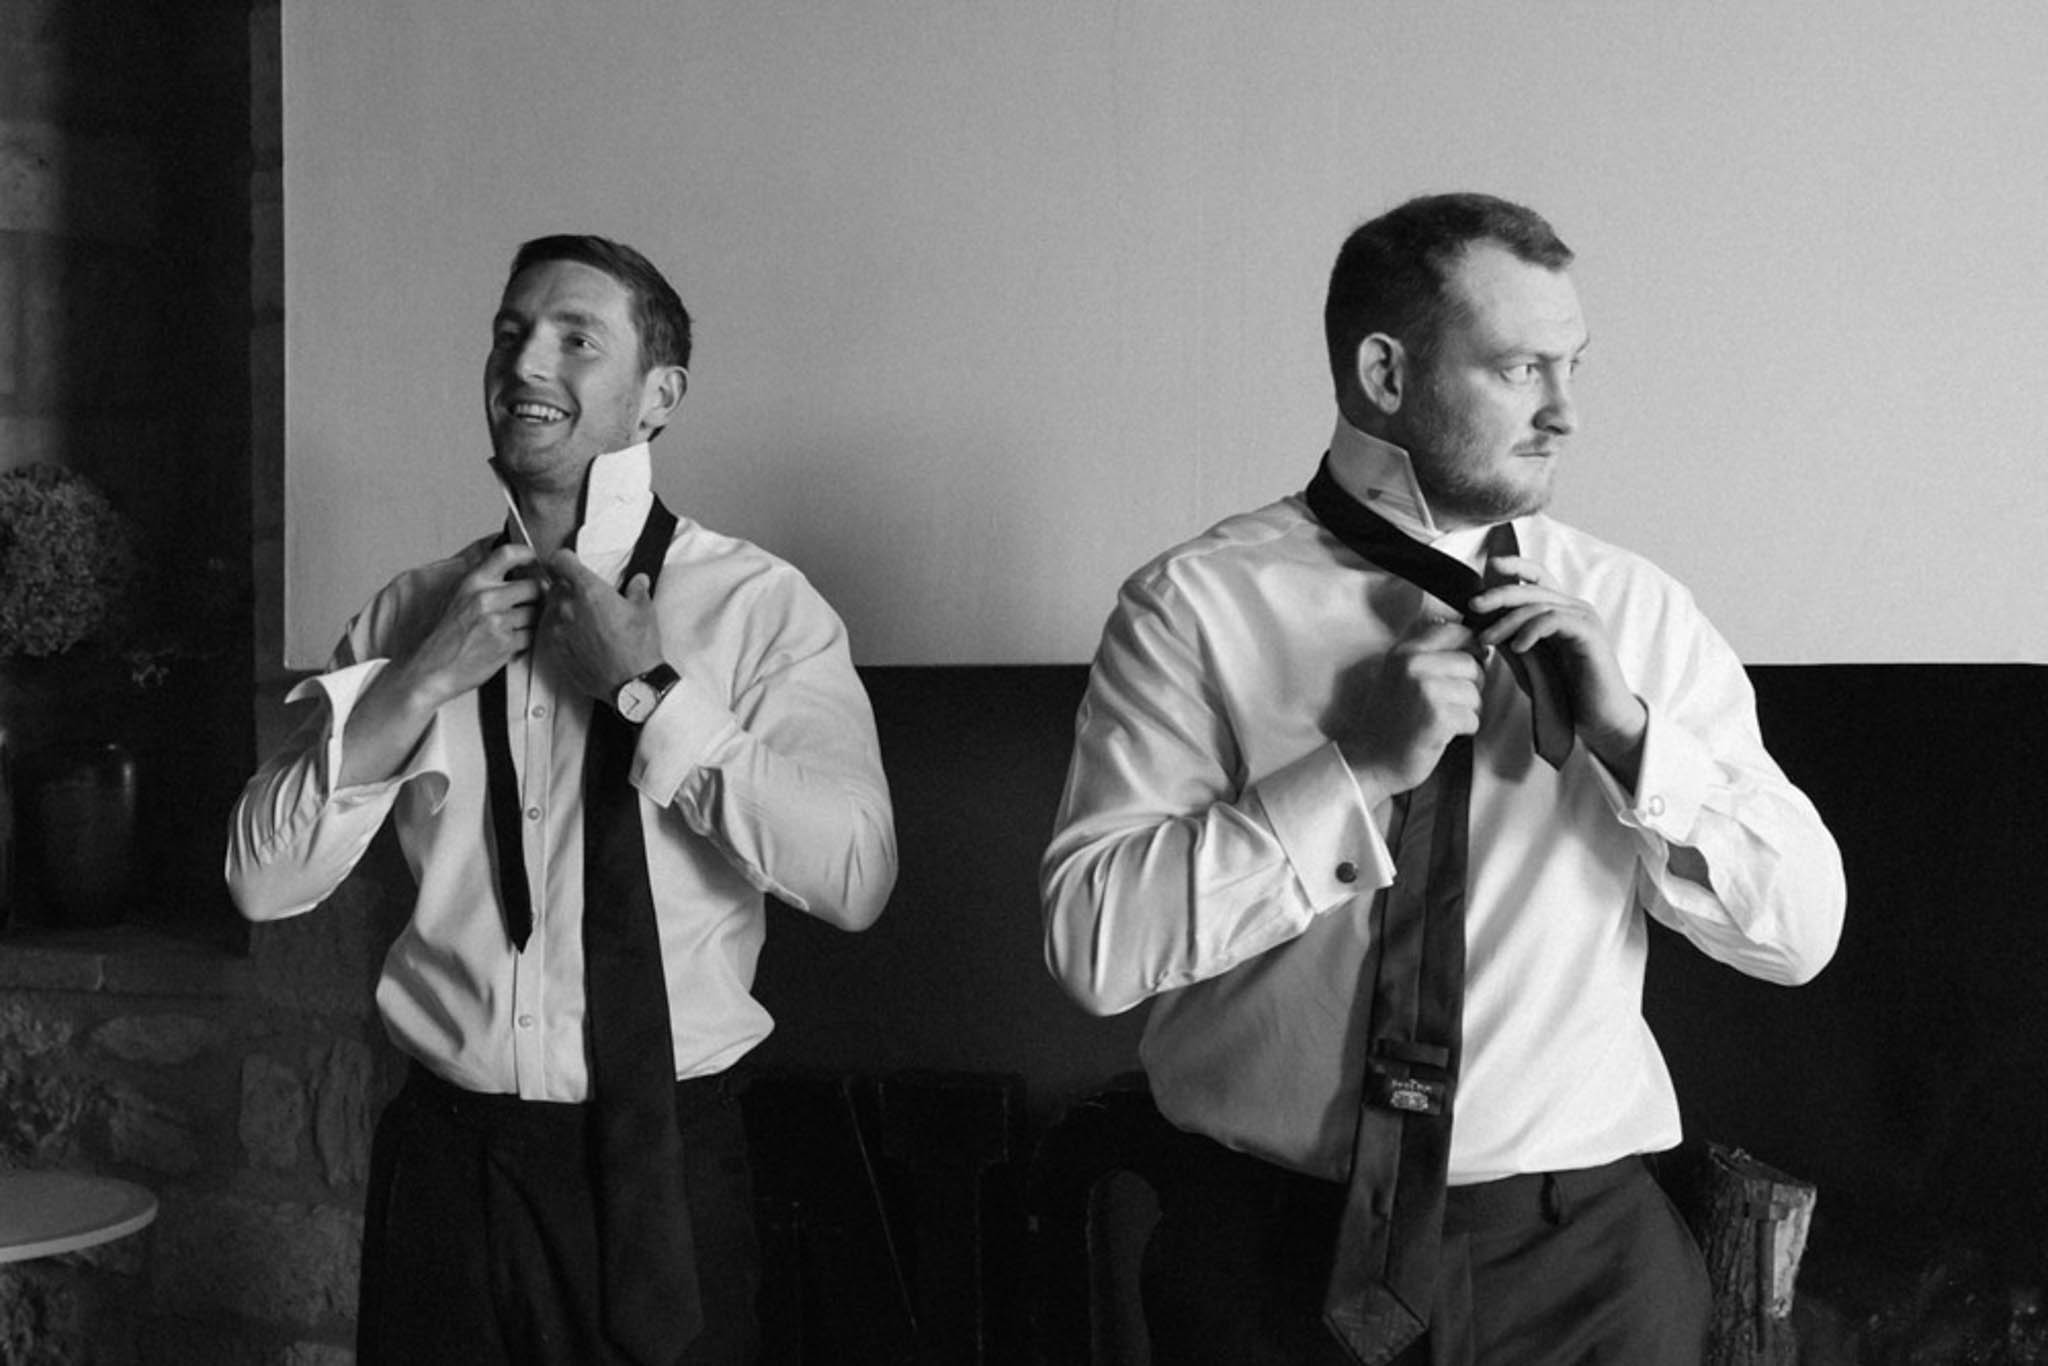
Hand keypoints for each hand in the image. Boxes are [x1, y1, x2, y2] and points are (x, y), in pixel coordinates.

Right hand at [337, 543, 541, 786]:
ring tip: (513, 627)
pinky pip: (530, 635)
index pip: (508, 554)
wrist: (430, 670)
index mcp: (472, 582)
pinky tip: (508, 642)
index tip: (534, 560)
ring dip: (530, 620)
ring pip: (535, 613)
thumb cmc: (442, 637)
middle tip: (531, 602)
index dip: (528, 555)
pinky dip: (524, 640)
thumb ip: (481, 584)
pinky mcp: (506, 643)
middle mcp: (486, 598)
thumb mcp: (456, 598)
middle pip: (534, 586)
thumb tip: (510, 572)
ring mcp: (498, 621)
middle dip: (537, 596)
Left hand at [538, 549, 664, 703]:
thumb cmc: (639, 647)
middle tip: (586, 598)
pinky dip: (563, 632)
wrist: (632, 685)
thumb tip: (638, 581)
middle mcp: (567, 607)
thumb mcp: (644, 611)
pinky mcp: (555, 651)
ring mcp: (558, 630)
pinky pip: (553, 633)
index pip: (559, 560)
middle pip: (556, 585)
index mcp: (588, 590)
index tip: (570, 563)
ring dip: (565, 611)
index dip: (564, 558)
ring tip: (586, 622)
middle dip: (568, 588)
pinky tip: (582, 640)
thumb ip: (637, 590)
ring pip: (553, 610)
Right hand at [1341, 616, 1485, 805]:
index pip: (1454, 630)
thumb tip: (1477, 641)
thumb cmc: (1389, 719)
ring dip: (1467, 711)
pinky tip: (1441, 734)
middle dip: (1471, 686)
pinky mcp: (1438, 716)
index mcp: (1403, 651)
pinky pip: (1473, 718)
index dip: (1470, 647)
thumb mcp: (1398, 674)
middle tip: (1450, 703)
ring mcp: (1425, 689)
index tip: (1465, 667)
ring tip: (1442, 720)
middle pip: (1471, 664)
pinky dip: (1464, 730)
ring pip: (1475, 692)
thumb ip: (1427, 652)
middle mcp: (1412, 664)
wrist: (1369, 760)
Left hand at [1469, 554, 1647, 777]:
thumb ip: (1509, 641)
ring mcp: (1584, 620)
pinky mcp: (1590, 635)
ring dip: (1507, 621)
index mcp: (1560, 611)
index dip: (1516, 565)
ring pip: (1539, 604)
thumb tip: (1481, 623)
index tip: (1489, 565)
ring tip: (1487, 639)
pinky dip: (1532, 630)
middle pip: (1532, 588)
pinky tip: (1518, 646)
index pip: (1538, 577)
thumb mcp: (1528, 664)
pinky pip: (1555, 620)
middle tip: (1473, 605)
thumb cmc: (1565, 693)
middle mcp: (1573, 610)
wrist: (1600, 720)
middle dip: (1499, 594)